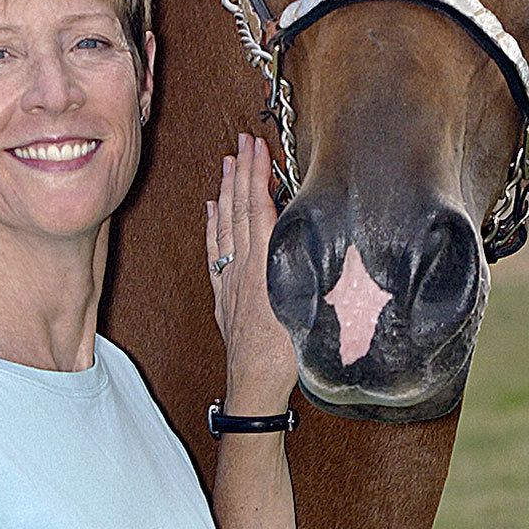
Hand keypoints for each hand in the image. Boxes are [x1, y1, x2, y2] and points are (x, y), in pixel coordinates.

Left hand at [205, 134, 298, 412]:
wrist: (256, 388)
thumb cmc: (288, 353)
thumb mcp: (309, 305)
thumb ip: (311, 268)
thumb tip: (317, 230)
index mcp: (265, 265)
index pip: (258, 207)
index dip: (257, 175)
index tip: (257, 147)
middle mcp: (243, 267)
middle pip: (239, 209)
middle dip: (240, 171)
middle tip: (242, 141)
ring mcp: (230, 281)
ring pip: (224, 226)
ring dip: (225, 191)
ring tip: (226, 163)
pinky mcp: (224, 297)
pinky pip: (214, 252)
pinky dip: (212, 226)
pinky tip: (212, 209)